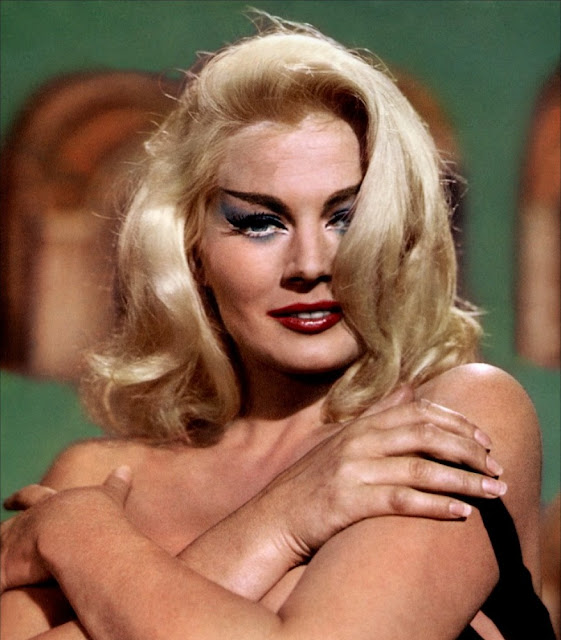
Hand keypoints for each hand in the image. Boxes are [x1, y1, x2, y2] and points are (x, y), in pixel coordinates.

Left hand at [0, 466, 131, 593]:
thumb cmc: (97, 518)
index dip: (23, 498)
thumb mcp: (109, 497)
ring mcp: (16, 542)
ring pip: (0, 547)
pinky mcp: (8, 568)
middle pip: (10, 522)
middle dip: (2, 522)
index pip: (34, 496)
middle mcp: (30, 520)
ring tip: (1, 561)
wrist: (78, 537)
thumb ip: (115, 485)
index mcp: (51, 504)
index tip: (9, 500)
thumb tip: (126, 468)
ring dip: (2, 553)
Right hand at [251, 388, 504, 561]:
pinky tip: (461, 512)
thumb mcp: (342, 442)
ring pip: (420, 467)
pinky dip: (435, 505)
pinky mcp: (348, 501)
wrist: (274, 516)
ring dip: (463, 479)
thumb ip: (376, 417)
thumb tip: (409, 390)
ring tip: (493, 491)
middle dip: (468, 447)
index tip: (484, 439)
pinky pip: (401, 500)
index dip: (456, 421)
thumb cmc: (313, 483)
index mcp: (360, 425)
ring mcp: (353, 470)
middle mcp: (358, 441)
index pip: (418, 411)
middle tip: (495, 465)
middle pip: (425, 433)